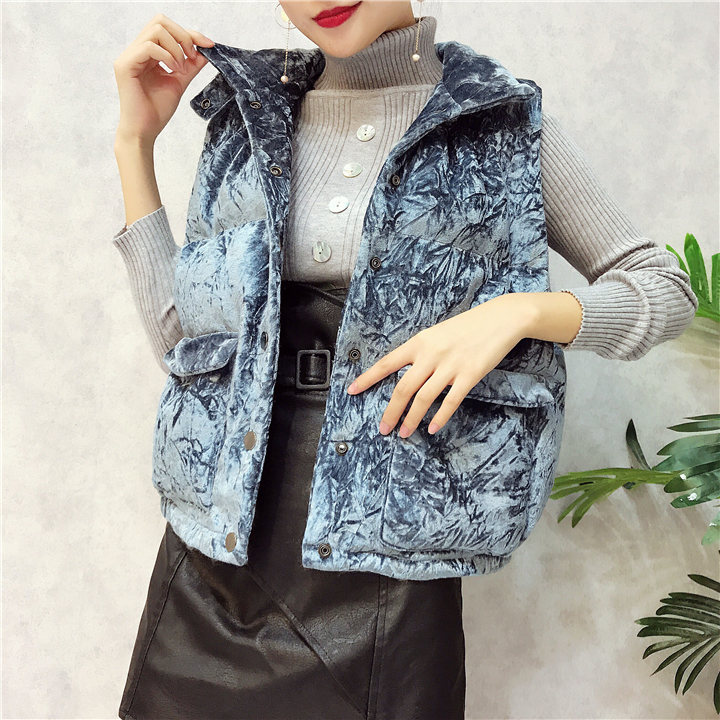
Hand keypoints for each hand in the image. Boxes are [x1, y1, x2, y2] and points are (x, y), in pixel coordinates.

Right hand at [113, 14, 214, 145]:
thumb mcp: (179, 82)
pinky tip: (173, 70)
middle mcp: (136, 50)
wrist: (145, 131)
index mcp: (148, 53)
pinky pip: (149, 47)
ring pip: (156, 30)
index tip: (209, 45)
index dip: (190, 33)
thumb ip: (191, 66)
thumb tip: (206, 50)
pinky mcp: (125, 65)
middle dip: (183, 35)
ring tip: (181, 68)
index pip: (167, 29)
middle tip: (192, 57)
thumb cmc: (157, 110)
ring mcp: (129, 56)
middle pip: (160, 21)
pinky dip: (167, 56)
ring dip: (176, 47)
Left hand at [346, 294, 535, 437]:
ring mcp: (451, 365)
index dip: (367, 379)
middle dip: (390, 412)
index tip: (352, 391)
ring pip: (424, 398)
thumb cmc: (468, 326)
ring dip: (411, 419)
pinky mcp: (470, 375)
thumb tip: (404, 372)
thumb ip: (421, 353)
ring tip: (404, 432)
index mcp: (420, 342)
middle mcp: (431, 354)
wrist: (500, 319)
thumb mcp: (437, 333)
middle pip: (403, 388)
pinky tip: (432, 428)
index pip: (387, 363)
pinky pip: (451, 401)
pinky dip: (440, 417)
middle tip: (383, 429)